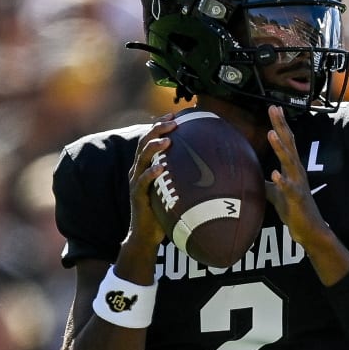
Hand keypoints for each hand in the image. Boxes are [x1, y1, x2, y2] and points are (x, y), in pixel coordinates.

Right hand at [120, 114, 175, 276]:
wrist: (146, 235)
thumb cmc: (163, 211)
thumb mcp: (173, 189)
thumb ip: (183, 177)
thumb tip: (212, 167)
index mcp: (146, 165)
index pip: (151, 139)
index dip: (161, 125)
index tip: (175, 114)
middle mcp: (138, 170)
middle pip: (144, 143)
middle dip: (158, 129)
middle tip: (173, 122)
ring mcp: (136, 182)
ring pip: (141, 158)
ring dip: (154, 147)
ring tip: (166, 141)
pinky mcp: (137, 196)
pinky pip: (143, 181)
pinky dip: (150, 173)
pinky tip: (159, 168)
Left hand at [265, 106, 346, 277]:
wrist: (309, 230)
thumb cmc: (294, 211)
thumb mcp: (276, 193)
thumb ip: (268, 182)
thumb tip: (254, 176)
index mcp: (291, 168)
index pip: (286, 142)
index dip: (279, 125)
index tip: (273, 108)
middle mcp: (296, 172)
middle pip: (289, 144)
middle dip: (281, 127)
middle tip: (273, 109)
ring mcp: (298, 184)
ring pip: (289, 163)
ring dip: (280, 148)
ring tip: (272, 134)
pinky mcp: (297, 200)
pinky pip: (289, 189)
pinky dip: (282, 181)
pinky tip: (275, 174)